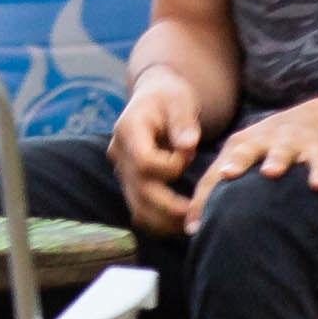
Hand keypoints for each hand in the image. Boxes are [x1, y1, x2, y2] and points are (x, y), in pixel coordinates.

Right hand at [110, 69, 209, 236]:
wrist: (154, 99)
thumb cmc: (169, 97)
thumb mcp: (180, 99)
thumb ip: (183, 121)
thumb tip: (187, 145)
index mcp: (128, 130)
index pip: (144, 161)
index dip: (169, 166)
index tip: (188, 154)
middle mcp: (119, 154)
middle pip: (139, 192)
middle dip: (169, 207)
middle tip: (197, 211)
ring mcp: (122, 171)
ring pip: (137, 208)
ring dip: (164, 221)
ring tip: (192, 221)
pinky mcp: (130, 184)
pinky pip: (141, 211)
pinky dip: (160, 221)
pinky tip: (182, 220)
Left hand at [194, 99, 317, 218]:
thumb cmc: (276, 148)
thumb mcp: (250, 158)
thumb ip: (223, 189)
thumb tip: (194, 229)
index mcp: (240, 146)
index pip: (217, 173)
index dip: (204, 198)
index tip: (193, 228)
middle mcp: (262, 141)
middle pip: (246, 150)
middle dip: (236, 162)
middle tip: (227, 175)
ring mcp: (291, 142)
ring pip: (282, 150)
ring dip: (276, 160)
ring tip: (271, 172)